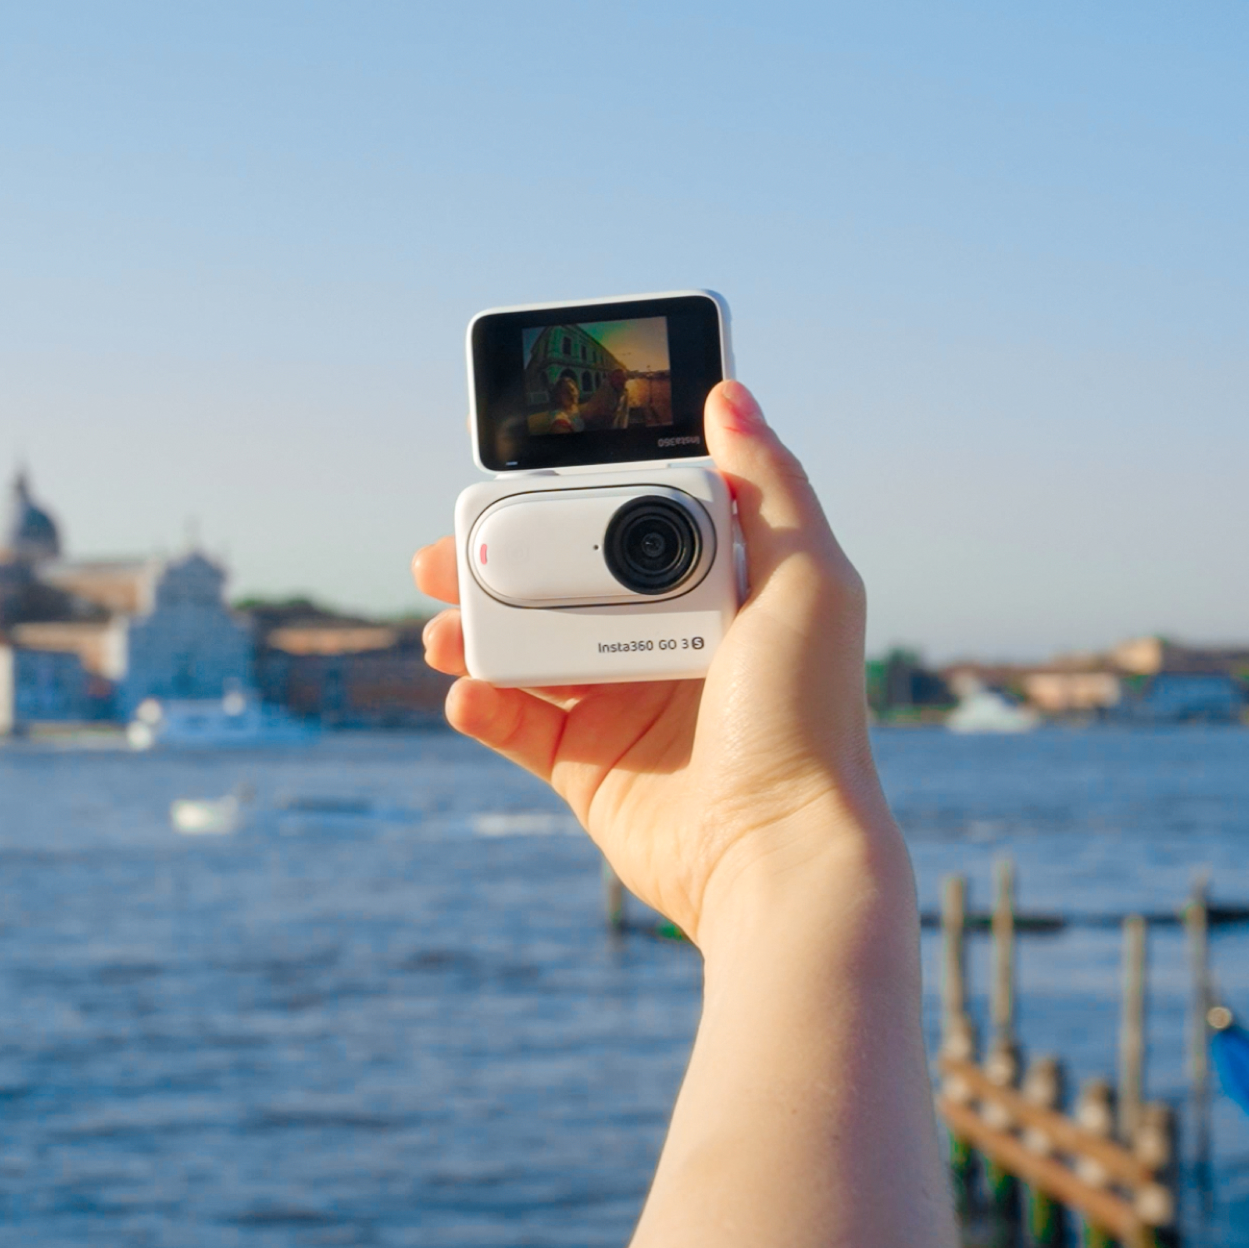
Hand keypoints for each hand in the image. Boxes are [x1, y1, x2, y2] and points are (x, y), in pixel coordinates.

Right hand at [414, 380, 896, 941]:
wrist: (777, 855)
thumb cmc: (808, 720)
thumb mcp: (807, 580)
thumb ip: (765, 482)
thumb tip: (726, 392)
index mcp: (717, 594)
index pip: (629, 525)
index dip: (571, 499)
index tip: (515, 480)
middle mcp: (667, 645)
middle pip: (560, 585)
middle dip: (495, 567)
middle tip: (442, 558)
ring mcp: (624, 709)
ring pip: (527, 652)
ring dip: (473, 634)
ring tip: (440, 633)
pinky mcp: (590, 771)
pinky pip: (517, 727)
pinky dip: (481, 705)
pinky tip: (465, 693)